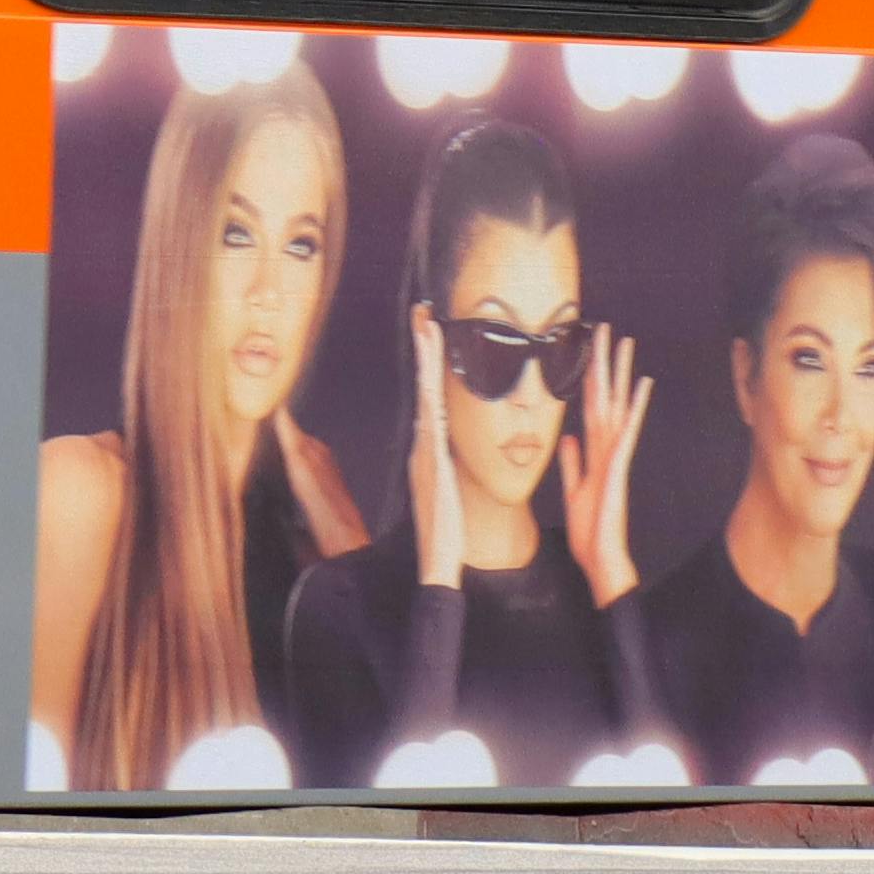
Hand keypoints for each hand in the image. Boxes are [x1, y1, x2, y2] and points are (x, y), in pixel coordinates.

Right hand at [408, 306, 461, 588]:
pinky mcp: (432, 464)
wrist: (438, 562)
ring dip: (426, 361)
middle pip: (424, 386)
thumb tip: (449, 446)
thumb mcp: (449, 490)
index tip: (432, 331)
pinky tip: (433, 377)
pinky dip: (431, 397)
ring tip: (427, 327)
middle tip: (424, 311)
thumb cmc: (447, 532)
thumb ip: (447, 466)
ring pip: (426, 396)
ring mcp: (424, 453)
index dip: (431, 363)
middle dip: (424, 348)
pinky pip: (431, 423)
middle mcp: (423, 446)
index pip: (431, 396)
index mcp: (430, 449)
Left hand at [562, 327, 653, 607]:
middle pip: (605, 395)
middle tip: (606, 328)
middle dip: (604, 362)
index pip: (590, 405)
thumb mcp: (572, 490)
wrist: (601, 558)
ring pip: (616, 404)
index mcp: (594, 452)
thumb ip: (573, 462)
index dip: (588, 376)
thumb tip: (569, 437)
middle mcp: (607, 447)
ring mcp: (615, 455)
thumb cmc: (590, 530)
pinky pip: (626, 431)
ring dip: (620, 373)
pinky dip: (634, 408)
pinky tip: (642, 385)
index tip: (588, 348)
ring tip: (625, 342)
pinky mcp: (619, 466)